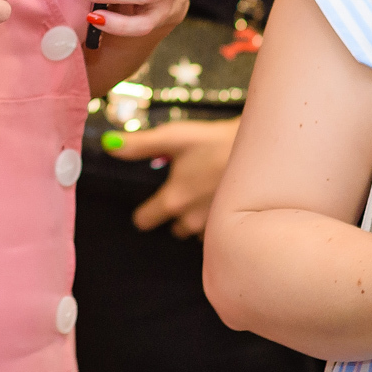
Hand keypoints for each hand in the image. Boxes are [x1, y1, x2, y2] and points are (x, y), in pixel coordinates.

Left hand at [103, 118, 238, 237]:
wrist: (262, 151)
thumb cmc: (215, 142)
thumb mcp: (173, 137)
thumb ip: (138, 145)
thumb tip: (108, 145)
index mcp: (173, 201)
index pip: (145, 220)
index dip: (144, 212)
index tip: (148, 205)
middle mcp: (191, 221)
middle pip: (173, 227)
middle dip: (176, 213)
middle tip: (187, 189)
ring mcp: (215, 227)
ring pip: (196, 232)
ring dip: (198, 218)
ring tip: (207, 193)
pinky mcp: (235, 228)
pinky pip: (218, 233)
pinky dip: (218, 221)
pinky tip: (223, 201)